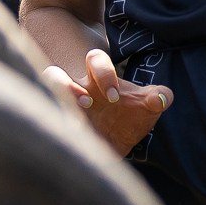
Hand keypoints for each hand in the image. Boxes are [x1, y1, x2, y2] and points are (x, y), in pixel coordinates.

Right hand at [42, 54, 173, 157]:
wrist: (117, 138)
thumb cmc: (131, 113)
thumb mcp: (147, 105)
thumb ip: (158, 98)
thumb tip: (162, 98)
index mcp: (99, 77)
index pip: (96, 60)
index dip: (104, 73)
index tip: (116, 96)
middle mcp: (76, 89)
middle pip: (56, 73)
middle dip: (68, 86)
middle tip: (86, 103)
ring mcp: (63, 107)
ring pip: (43, 94)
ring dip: (55, 104)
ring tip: (73, 124)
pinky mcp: (59, 126)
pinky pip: (47, 122)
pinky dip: (55, 131)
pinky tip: (72, 144)